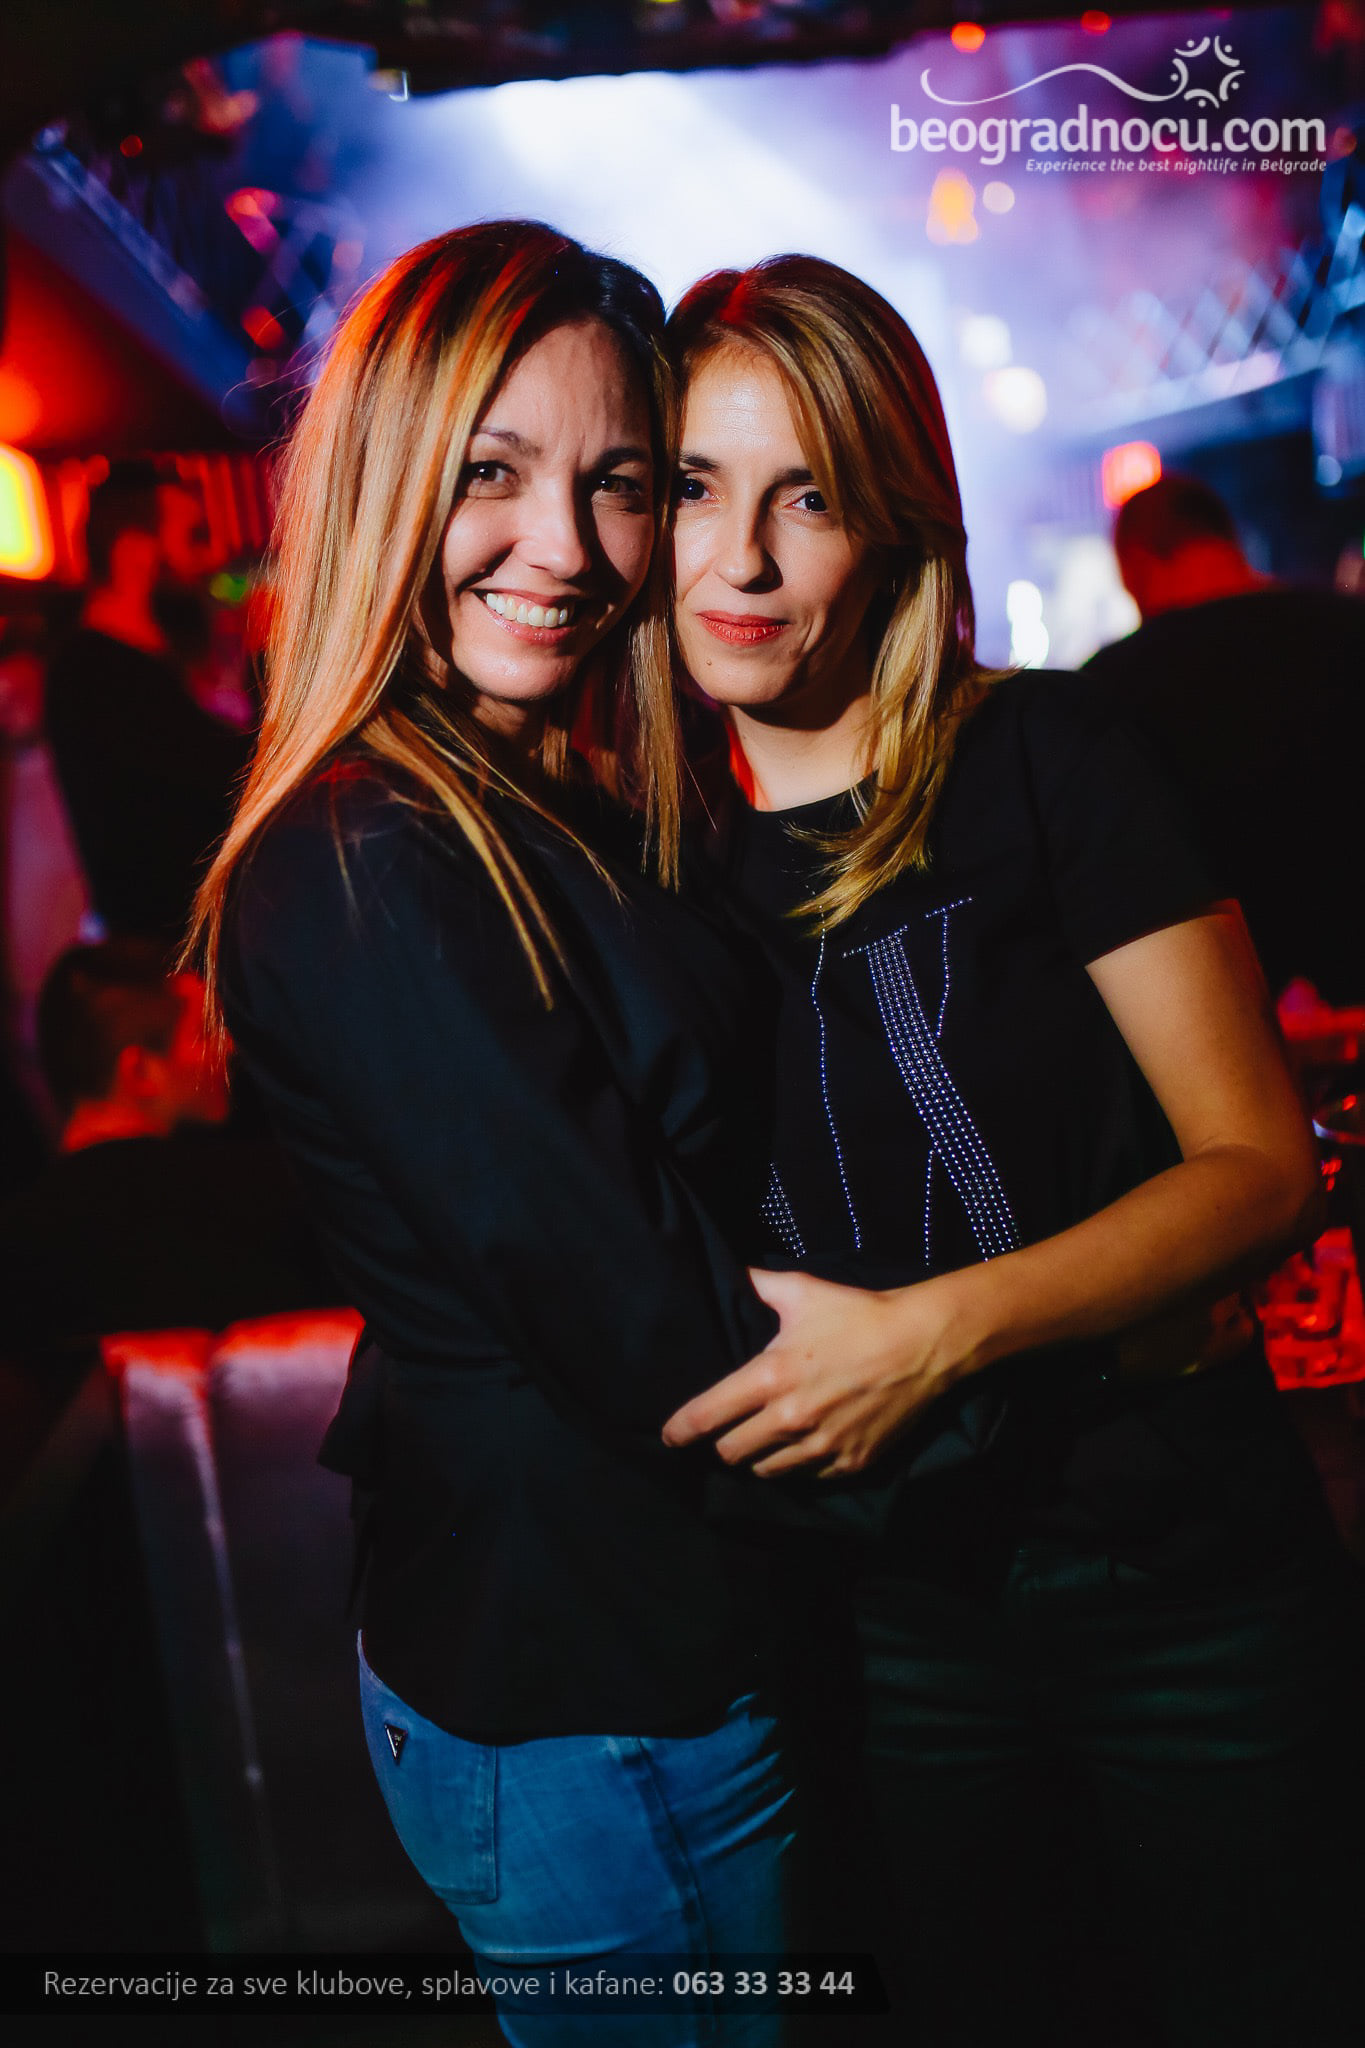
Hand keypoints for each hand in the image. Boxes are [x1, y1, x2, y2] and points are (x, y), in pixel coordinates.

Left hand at [662, 1267, 968, 1477]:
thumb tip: (735, 1272)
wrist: (923, 1343)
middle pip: (731, 1452)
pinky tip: (805, 1444)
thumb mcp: (803, 1291)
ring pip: (766, 1471)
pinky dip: (800, 1464)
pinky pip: (808, 1477)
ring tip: (766, 1439)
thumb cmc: (859, 1314)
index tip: (669, 1436)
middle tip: (729, 1430)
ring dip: (760, 1457)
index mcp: (771, 1376)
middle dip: (723, 1443)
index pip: (708, 1416)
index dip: (681, 1430)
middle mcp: (790, 1417)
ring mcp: (822, 1445)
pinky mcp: (850, 1462)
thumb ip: (760, 1285)